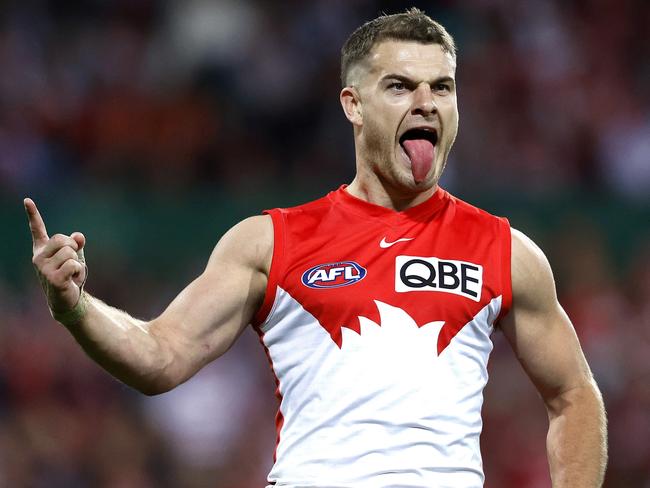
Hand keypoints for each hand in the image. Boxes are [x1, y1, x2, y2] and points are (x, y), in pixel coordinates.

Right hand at [25, 198, 87, 313]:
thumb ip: (76, 244)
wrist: (67, 300)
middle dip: (73, 249)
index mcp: (42, 249)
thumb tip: (78, 236)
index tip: (27, 200)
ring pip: (70, 253)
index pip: (37, 229)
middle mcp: (38, 257)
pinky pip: (73, 265)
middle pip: (62, 239)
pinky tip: (72, 280)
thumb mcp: (74, 257)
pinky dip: (78, 271)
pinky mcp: (52, 278)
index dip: (33, 214)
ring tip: (71, 274)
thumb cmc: (69, 276)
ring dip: (77, 263)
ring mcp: (43, 269)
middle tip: (71, 262)